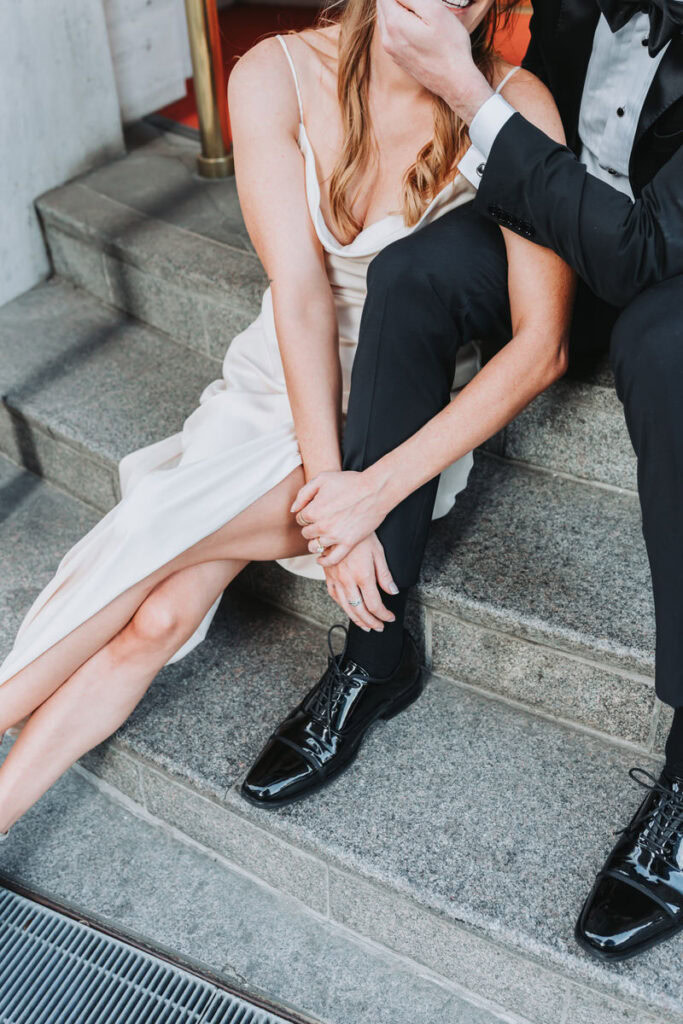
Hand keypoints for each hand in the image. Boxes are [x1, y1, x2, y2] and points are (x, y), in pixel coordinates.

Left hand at [292, 469, 392, 566]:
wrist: (375, 490)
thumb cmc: (350, 482)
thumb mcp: (322, 479)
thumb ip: (303, 493)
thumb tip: (294, 509)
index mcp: (313, 511)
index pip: (300, 519)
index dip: (306, 514)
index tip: (315, 511)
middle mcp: (321, 526)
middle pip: (306, 533)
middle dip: (311, 528)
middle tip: (321, 521)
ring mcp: (335, 536)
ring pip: (315, 546)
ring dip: (316, 541)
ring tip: (323, 535)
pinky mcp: (348, 543)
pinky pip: (331, 559)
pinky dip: (324, 561)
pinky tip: (321, 558)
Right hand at [322, 534, 398, 630]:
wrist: (338, 524)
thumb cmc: (361, 535)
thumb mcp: (378, 552)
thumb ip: (385, 575)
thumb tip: (393, 592)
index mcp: (363, 575)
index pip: (374, 604)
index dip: (383, 615)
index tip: (389, 618)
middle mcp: (348, 581)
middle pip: (360, 610)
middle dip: (371, 622)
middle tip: (379, 627)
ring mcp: (336, 579)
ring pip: (346, 607)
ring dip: (357, 620)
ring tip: (365, 626)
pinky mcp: (328, 576)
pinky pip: (334, 597)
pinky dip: (343, 607)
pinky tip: (349, 609)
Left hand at [376, 0, 493, 122]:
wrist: (455, 82)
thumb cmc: (450, 45)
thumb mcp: (435, 11)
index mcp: (394, 24)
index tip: (419, 1)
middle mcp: (387, 39)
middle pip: (382, 6)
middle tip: (418, 4)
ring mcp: (391, 51)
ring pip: (385, 20)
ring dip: (396, 8)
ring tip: (416, 8)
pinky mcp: (397, 58)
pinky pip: (390, 33)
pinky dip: (398, 22)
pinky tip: (413, 22)